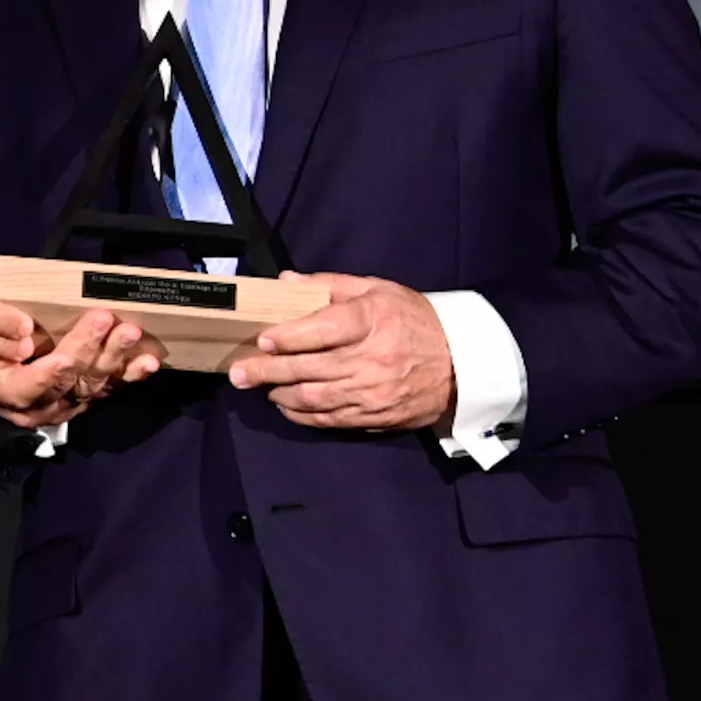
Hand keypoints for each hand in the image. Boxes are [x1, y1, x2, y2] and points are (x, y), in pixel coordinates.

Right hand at [0, 309, 164, 429]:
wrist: (3, 391)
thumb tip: (0, 283)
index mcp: (5, 392)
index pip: (24, 387)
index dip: (45, 376)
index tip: (62, 359)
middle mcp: (38, 405)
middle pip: (65, 380)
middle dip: (86, 349)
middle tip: (102, 320)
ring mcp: (67, 404)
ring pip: (92, 383)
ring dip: (114, 356)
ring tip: (130, 333)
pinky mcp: (89, 400)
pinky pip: (112, 388)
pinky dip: (131, 374)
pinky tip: (148, 362)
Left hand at [227, 272, 455, 430]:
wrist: (460, 364)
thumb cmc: (414, 320)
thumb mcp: (379, 289)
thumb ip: (331, 286)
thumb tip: (287, 282)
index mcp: (372, 320)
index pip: (324, 330)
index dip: (290, 336)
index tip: (263, 339)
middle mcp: (372, 358)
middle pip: (310, 367)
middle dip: (269, 371)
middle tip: (240, 373)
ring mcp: (373, 391)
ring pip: (315, 397)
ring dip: (281, 394)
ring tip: (259, 387)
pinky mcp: (375, 416)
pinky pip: (330, 419)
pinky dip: (303, 414)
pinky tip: (286, 405)